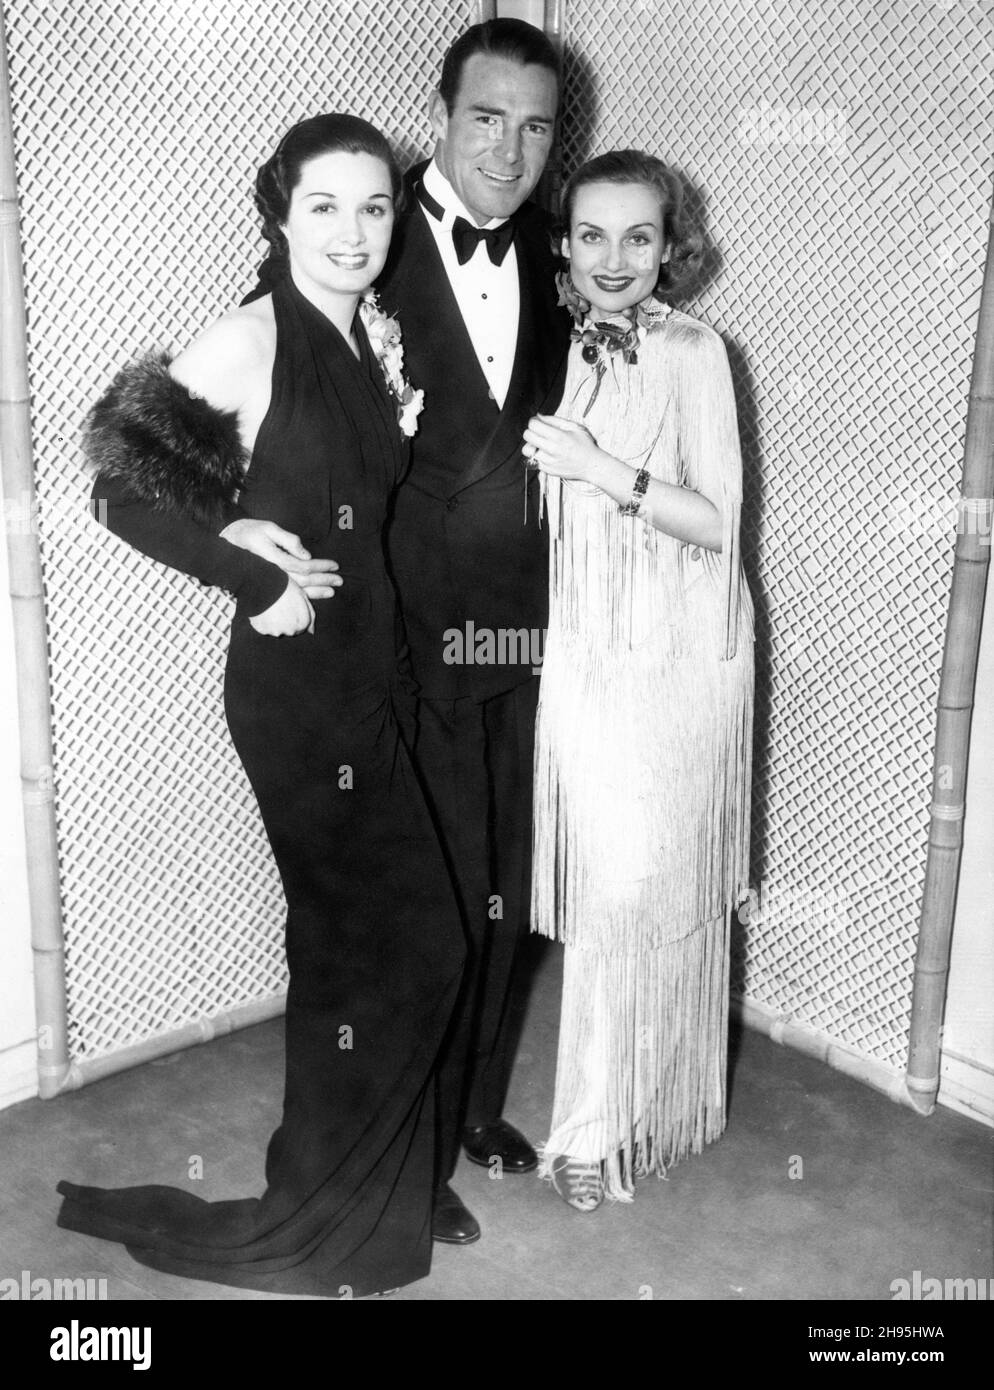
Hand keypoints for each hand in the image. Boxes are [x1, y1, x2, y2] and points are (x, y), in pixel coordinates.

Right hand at [221, 518, 341, 600]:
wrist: (224, 546)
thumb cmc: (248, 532)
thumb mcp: (268, 529)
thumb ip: (288, 540)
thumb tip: (306, 554)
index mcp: (275, 560)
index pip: (305, 566)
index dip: (321, 566)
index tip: (335, 565)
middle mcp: (274, 575)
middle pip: (304, 581)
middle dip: (324, 580)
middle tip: (340, 580)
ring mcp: (271, 583)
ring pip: (298, 592)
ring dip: (316, 592)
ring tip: (332, 591)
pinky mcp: (269, 586)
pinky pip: (289, 595)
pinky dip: (303, 598)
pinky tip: (313, 599)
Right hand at [248, 578, 314, 636]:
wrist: (264, 583)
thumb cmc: (285, 587)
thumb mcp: (303, 597)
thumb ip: (310, 615)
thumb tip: (311, 631)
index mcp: (303, 622)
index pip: (302, 627)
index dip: (297, 616)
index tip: (290, 606)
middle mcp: (291, 630)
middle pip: (290, 630)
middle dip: (287, 621)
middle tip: (280, 605)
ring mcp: (277, 631)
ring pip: (277, 630)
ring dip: (275, 622)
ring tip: (272, 607)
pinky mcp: (263, 630)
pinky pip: (265, 628)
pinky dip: (265, 622)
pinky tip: (264, 610)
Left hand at [522, 415, 601, 483]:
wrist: (591, 465)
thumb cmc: (585, 445)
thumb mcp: (574, 427)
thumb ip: (555, 420)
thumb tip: (538, 416)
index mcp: (559, 436)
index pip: (533, 425)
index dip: (534, 421)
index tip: (538, 423)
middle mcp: (552, 449)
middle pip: (527, 436)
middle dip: (531, 431)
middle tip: (538, 432)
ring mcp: (548, 461)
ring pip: (526, 450)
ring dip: (531, 445)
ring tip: (540, 444)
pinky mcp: (547, 470)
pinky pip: (533, 460)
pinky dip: (537, 455)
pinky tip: (546, 453)